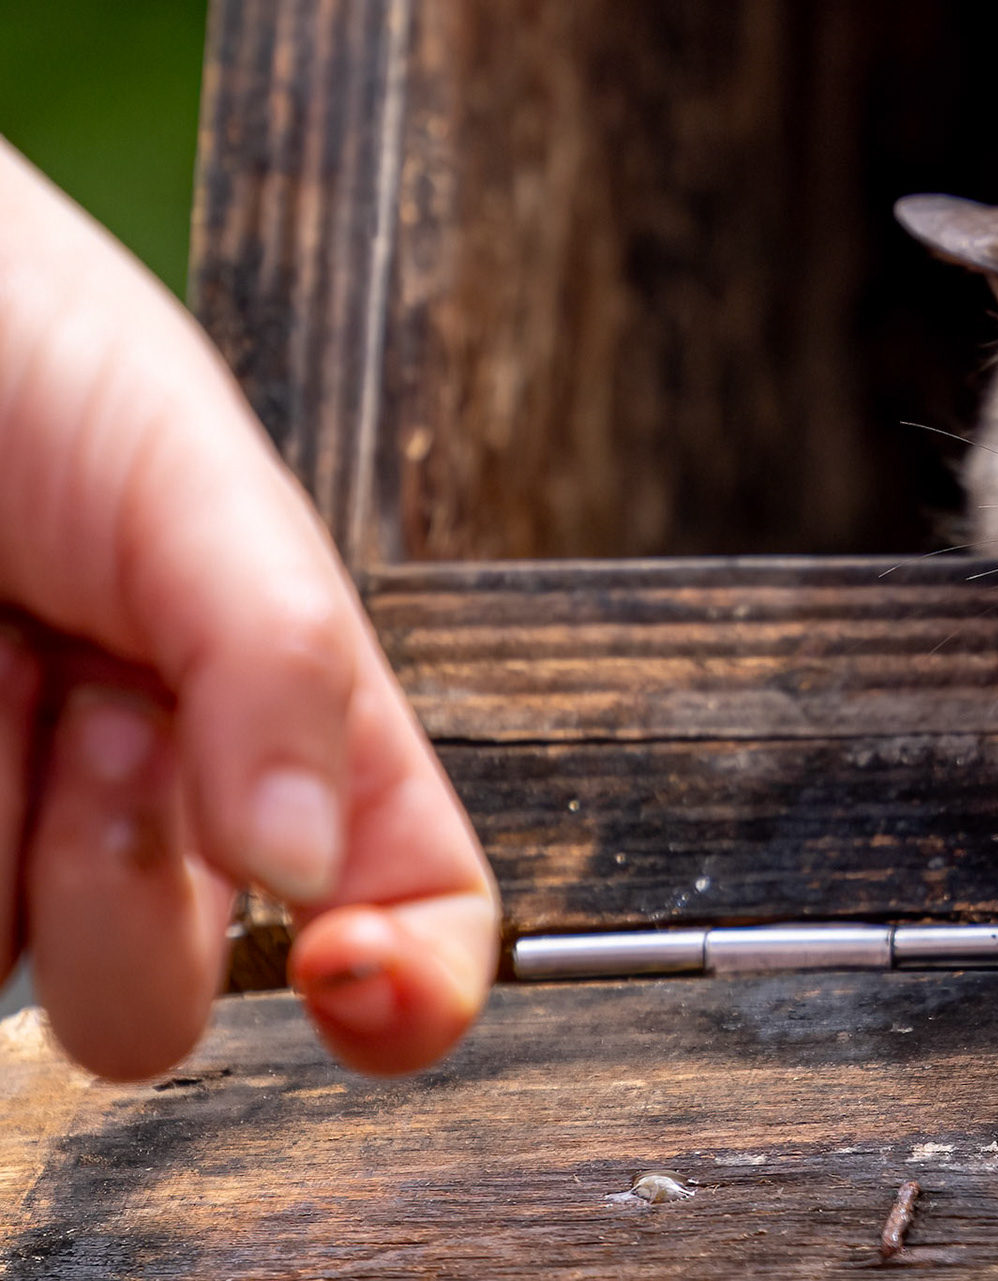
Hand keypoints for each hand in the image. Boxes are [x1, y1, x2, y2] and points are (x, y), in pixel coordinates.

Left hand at [0, 141, 498, 1077]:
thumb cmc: (33, 352)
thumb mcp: (193, 483)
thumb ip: (282, 666)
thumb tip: (309, 871)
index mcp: (292, 732)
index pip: (409, 910)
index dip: (417, 984)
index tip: (355, 973)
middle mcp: (152, 808)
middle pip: (167, 1002)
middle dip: (130, 884)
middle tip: (99, 711)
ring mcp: (5, 830)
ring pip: (4, 973)